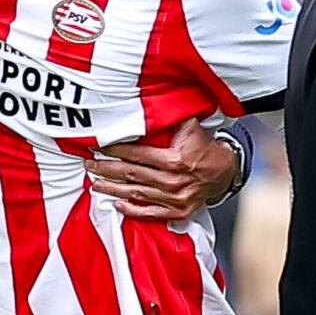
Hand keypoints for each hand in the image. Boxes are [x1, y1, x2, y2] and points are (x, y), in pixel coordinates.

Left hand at [84, 118, 237, 219]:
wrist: (226, 171)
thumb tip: (149, 101)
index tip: (97, 146)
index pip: (136, 154)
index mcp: (174, 160)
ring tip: (95, 183)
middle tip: (88, 164)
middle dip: (106, 169)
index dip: (114, 150)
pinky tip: (117, 205)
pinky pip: (151, 213)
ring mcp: (176, 199)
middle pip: (131, 175)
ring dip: (112, 189)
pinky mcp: (179, 211)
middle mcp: (173, 181)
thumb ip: (170, 116)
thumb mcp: (190, 126)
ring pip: (136, 193)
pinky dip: (133, 210)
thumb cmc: (203, 147)